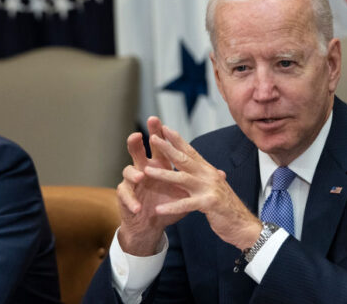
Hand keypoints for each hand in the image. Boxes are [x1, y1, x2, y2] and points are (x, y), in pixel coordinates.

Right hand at [116, 117, 188, 255]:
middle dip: (136, 143)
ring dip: (134, 173)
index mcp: (158, 165)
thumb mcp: (185, 193)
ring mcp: (133, 182)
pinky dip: (131, 201)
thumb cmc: (166, 204)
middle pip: (137, 151)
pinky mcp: (125, 197)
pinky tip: (137, 206)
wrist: (151, 225)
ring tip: (142, 177)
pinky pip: (125, 195)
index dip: (158, 134)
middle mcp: (143, 169)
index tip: (161, 122)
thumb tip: (221, 172)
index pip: (158, 147)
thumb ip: (198, 180)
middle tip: (138, 134)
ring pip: (128, 171)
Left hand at [144, 124, 261, 249]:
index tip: (164, 128)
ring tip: (146, 171)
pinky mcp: (209, 204)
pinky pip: (187, 204)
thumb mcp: (215, 187)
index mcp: (208, 171)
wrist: (244, 225)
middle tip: (152, 137)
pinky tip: (158, 209)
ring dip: (163, 174)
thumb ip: (207, 176)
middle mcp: (209, 176)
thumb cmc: (227, 207)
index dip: (177, 139)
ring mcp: (209, 188)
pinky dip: (172, 207)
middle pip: (184, 159)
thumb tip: (204, 166)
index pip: (191, 151)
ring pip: (182, 178)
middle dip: (167, 148)